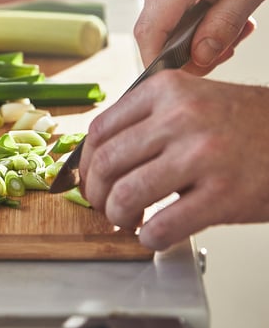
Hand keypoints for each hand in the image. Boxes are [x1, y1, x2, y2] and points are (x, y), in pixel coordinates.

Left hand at [79, 70, 268, 249]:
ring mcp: (203, 155)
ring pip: (126, 195)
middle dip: (95, 195)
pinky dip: (149, 238)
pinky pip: (163, 226)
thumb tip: (97, 157)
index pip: (100, 130)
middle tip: (105, 207)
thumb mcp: (190, 102)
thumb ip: (145, 121)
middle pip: (105, 164)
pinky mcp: (225, 195)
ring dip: (118, 217)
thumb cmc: (242, 125)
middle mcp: (181, 117)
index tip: (89, 180)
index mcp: (166, 90)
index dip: (84, 164)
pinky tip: (156, 235)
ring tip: (129, 221)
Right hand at [135, 0, 268, 74]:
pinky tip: (213, 15)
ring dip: (192, 36)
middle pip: (155, 35)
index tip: (176, 78)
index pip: (149, 34)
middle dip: (187, 52)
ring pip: (161, 26)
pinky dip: (187, 22)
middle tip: (226, 48)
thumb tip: (199, 59)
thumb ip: (223, 27)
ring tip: (228, 27)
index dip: (157, 63)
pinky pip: (164, 13)